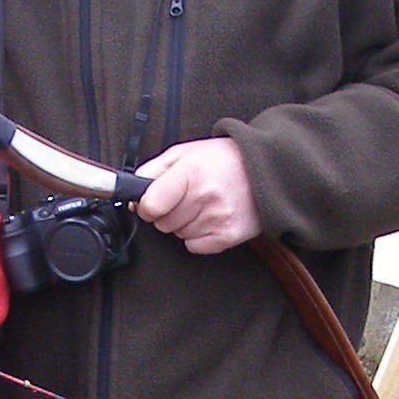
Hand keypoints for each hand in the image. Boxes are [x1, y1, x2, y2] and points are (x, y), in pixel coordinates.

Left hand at [132, 137, 259, 253]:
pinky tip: (211, 217)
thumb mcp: (184, 153)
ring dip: (184, 223)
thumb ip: (152, 172)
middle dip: (168, 212)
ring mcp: (218, 218)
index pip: (151, 205)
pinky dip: (198, 235)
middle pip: (162, 223)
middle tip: (187, 196)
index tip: (154, 201)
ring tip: (203, 204)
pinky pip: (194, 246)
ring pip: (178, 234)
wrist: (266, 169)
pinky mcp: (228, 236)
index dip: (147, 205)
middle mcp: (206, 196)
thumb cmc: (223, 159)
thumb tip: (132, 198)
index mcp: (192, 172)